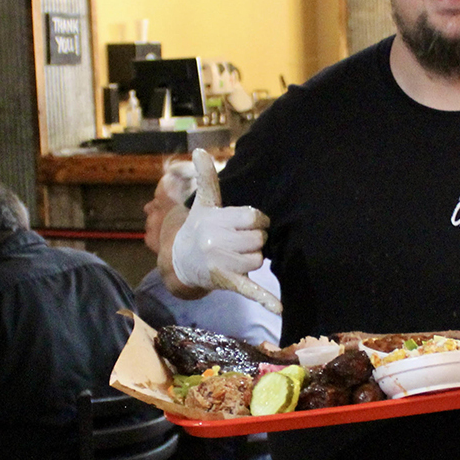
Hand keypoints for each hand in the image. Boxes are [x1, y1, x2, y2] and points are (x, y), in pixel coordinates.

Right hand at [171, 149, 280, 313]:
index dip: (256, 221)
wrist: (180, 261)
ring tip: (235, 256)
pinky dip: (266, 300)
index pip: (255, 218)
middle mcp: (217, 242)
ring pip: (258, 259)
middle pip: (259, 240)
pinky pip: (251, 290)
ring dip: (252, 258)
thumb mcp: (203, 204)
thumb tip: (198, 150)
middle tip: (238, 242)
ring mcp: (222, 264)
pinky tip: (279, 309)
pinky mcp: (228, 283)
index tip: (247, 224)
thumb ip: (206, 178)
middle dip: (253, 240)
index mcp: (217, 220)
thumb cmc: (198, 227)